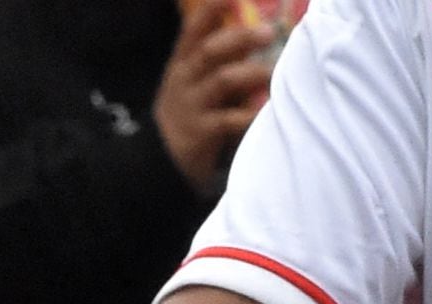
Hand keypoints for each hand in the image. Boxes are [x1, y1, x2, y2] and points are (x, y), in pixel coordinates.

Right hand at [156, 4, 276, 187]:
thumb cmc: (187, 114)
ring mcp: (191, 107)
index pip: (193, 29)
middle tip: (268, 32)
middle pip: (211, 51)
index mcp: (181, 63)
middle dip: (241, 38)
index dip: (212, 9)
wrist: (159, 162)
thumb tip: (256, 32)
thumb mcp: (192, 82)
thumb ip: (217, 61)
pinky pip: (229, 120)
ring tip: (273, 72)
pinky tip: (266, 109)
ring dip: (251, 73)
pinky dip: (250, 114)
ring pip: (222, 81)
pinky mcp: (200, 133)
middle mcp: (183, 80)